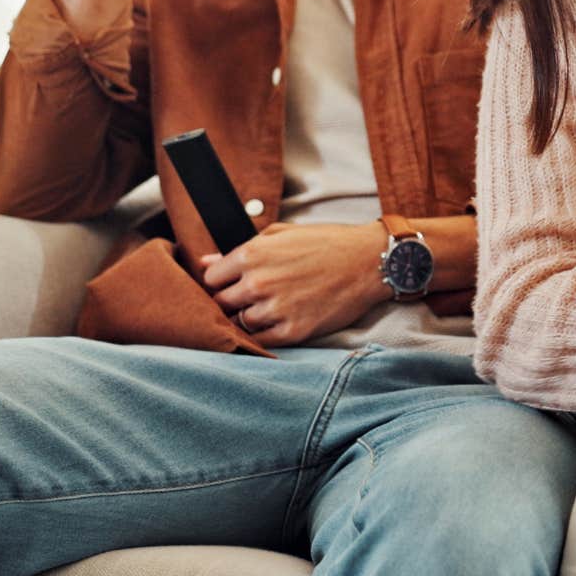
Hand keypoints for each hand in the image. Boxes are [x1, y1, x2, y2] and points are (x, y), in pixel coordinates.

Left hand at [199, 222, 389, 346]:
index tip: (232, 283)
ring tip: (269, 308)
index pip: (210, 278)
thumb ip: (241, 249)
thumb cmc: (327, 243)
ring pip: (239, 324)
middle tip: (250, 297)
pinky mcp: (293, 331)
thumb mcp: (281, 234)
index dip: (220, 280)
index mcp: (252, 254)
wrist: (369, 262)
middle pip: (221, 303)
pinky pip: (260, 342)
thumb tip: (205, 262)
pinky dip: (264, 335)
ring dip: (248, 318)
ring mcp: (275, 309)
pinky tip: (277, 322)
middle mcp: (258, 283)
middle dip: (231, 301)